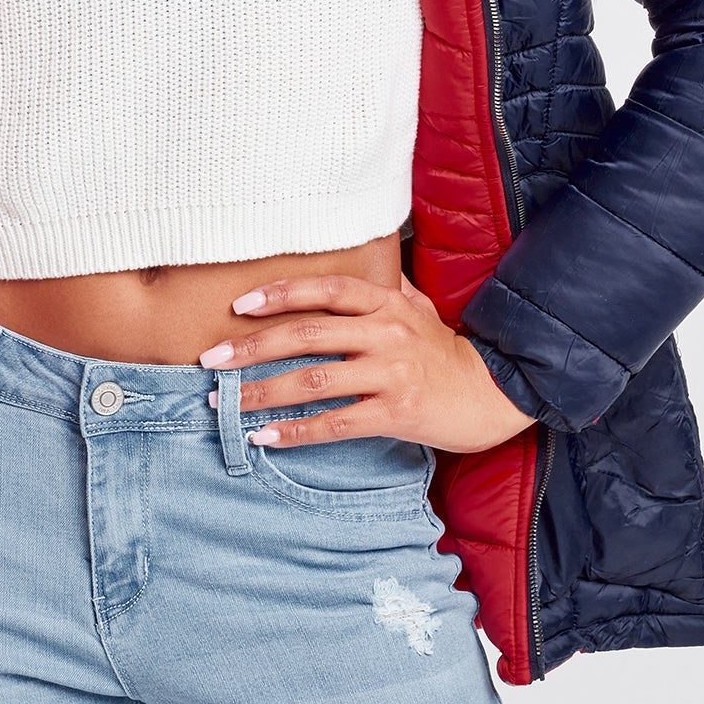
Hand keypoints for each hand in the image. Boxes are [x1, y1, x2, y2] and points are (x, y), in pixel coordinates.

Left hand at [197, 272, 538, 453]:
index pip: (326, 288)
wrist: (493, 392)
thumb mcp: (416, 309)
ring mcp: (391, 373)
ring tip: (226, 403)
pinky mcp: (396, 413)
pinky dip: (296, 432)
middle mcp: (386, 332)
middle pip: (307, 334)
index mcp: (386, 303)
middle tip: (211, 360)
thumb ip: (382, 289)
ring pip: (314, 380)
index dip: (280, 294)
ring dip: (263, 392)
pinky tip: (265, 436)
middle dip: (252, 347)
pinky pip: (336, 423)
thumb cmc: (444, 351)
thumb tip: (348, 266)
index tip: (238, 305)